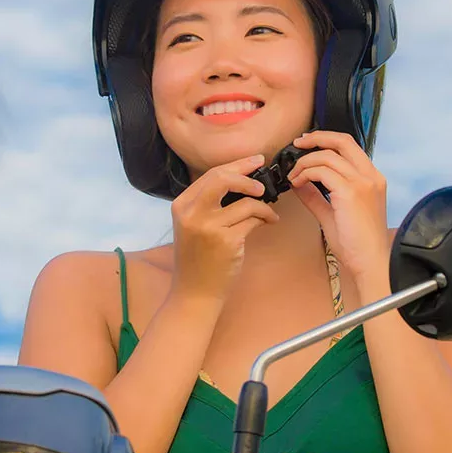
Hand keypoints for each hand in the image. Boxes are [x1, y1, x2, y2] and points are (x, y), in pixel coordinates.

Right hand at [171, 154, 281, 303]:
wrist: (194, 292)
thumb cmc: (198, 258)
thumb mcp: (193, 225)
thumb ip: (209, 202)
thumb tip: (242, 178)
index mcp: (181, 205)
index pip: (211, 174)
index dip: (237, 165)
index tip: (255, 160)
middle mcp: (192, 213)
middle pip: (223, 178)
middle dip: (248, 174)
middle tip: (264, 181)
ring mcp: (208, 227)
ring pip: (245, 202)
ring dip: (263, 205)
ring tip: (269, 212)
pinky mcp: (226, 241)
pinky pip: (253, 220)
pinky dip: (265, 218)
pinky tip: (268, 222)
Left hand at [288, 131, 391, 285]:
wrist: (369, 262)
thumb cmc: (356, 244)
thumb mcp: (332, 214)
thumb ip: (316, 196)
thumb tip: (299, 183)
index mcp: (372, 178)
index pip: (349, 146)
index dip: (326, 140)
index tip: (306, 145)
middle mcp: (370, 176)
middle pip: (342, 141)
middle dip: (316, 138)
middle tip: (297, 144)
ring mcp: (363, 182)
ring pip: (328, 155)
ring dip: (305, 162)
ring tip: (293, 176)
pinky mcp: (351, 192)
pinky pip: (322, 171)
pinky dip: (306, 174)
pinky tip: (297, 184)